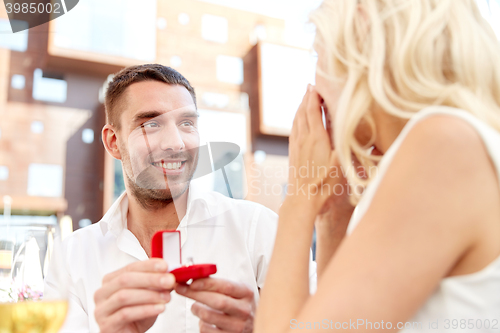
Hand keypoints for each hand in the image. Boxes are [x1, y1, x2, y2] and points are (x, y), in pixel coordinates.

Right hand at [94, 259, 174, 332]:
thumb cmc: (137, 315)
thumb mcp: (148, 296)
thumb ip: (156, 284)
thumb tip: (169, 274)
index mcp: (111, 281)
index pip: (130, 268)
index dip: (148, 265)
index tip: (164, 265)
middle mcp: (102, 293)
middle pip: (125, 280)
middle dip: (150, 279)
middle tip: (168, 280)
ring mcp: (102, 309)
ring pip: (124, 296)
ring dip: (149, 295)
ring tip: (166, 297)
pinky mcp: (106, 325)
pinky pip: (125, 314)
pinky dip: (145, 310)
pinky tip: (159, 308)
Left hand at [175, 278, 254, 332]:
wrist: (253, 323)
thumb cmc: (239, 304)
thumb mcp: (236, 291)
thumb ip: (218, 284)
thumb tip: (194, 276)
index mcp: (246, 293)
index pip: (226, 286)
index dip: (207, 283)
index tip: (191, 282)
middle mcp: (244, 310)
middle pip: (217, 301)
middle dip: (195, 294)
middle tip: (181, 289)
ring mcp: (238, 326)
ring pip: (208, 316)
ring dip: (196, 309)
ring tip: (195, 306)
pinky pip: (206, 330)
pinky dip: (200, 323)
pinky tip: (203, 319)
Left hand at [287, 84, 349, 214]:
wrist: (302, 199)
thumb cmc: (324, 184)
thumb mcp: (339, 163)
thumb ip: (342, 144)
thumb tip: (347, 127)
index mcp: (317, 138)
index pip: (313, 111)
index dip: (314, 97)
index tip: (317, 85)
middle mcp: (304, 139)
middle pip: (302, 112)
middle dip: (307, 98)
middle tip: (311, 86)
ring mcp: (296, 145)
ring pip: (296, 120)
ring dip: (300, 107)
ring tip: (305, 98)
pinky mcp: (292, 152)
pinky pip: (293, 129)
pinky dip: (296, 119)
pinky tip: (298, 120)